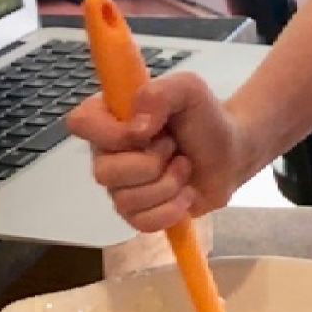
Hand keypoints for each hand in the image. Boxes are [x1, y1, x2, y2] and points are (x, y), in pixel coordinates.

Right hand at [63, 71, 247, 231]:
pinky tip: (185, 192)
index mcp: (110, 117)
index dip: (110, 133)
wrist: (231, 154)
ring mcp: (120, 186)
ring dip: (167, 184)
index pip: (80, 123)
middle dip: (150, 162)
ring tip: (183, 166)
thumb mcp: (188, 89)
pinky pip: (142, 222)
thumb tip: (138, 127)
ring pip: (125, 199)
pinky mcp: (137, 213)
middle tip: (173, 147)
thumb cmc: (205, 119)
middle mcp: (107, 153)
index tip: (144, 131)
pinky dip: (172, 208)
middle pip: (103, 172)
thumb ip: (160, 92)